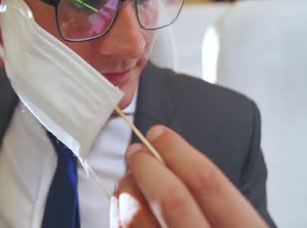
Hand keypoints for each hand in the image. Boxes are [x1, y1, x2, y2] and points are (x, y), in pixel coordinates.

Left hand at [110, 125, 267, 227]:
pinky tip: (122, 206)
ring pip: (137, 220)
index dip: (179, 153)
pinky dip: (119, 217)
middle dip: (147, 167)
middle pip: (171, 198)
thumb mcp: (234, 227)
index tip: (160, 135)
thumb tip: (173, 167)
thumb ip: (214, 208)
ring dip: (127, 191)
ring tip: (127, 179)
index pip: (209, 184)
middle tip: (136, 152)